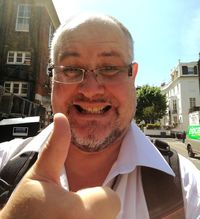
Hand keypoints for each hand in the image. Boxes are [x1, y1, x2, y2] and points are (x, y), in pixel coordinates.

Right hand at [0, 113, 120, 218]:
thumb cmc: (24, 208)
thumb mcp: (40, 174)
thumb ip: (56, 147)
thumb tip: (62, 117)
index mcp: (76, 212)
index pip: (112, 199)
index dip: (95, 195)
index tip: (74, 196)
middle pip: (110, 213)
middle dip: (94, 208)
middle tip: (67, 210)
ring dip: (92, 218)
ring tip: (65, 218)